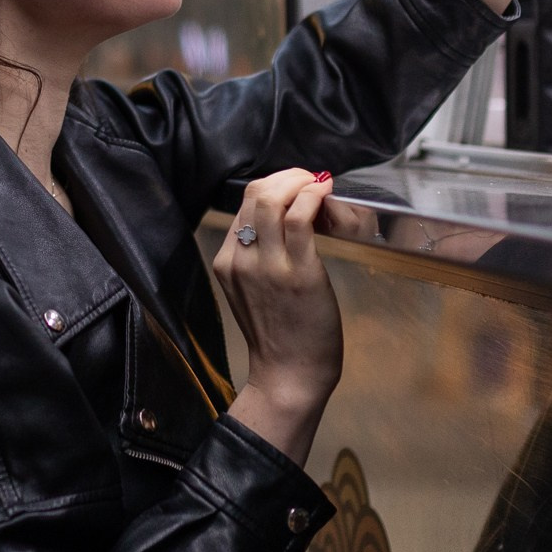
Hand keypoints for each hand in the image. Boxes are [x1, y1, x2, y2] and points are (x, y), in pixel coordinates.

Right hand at [214, 169, 342, 464]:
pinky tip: (326, 195)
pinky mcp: (299, 273)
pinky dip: (314, 197)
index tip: (295, 186)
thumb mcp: (250, 290)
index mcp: (226, 262)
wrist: (289, 374)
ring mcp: (268, 266)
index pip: (244, 203)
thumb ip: (256, 256)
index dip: (273, 185)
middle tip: (310, 180)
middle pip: (256, 194)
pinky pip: (301, 218)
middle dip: (287, 177)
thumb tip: (283, 218)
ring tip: (319, 185)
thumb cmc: (278, 335)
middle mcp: (241, 260)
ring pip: (275, 200)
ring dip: (301, 182)